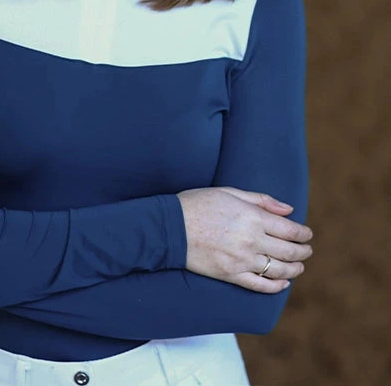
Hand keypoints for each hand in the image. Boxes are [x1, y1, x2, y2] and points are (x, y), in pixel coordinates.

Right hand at [177, 186, 312, 293]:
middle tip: (307, 251)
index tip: (307, 234)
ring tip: (299, 267)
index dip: (303, 233)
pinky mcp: (231, 275)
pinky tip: (283, 283)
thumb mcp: (230, 192)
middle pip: (289, 251)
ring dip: (295, 269)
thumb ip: (261, 200)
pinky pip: (260, 286)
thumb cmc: (199, 203)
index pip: (290, 230)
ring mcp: (242, 261)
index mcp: (253, 217)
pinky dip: (276, 286)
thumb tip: (289, 210)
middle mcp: (252, 241)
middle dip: (303, 252)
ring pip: (279, 270)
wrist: (171, 227)